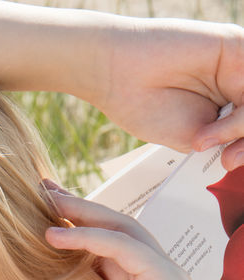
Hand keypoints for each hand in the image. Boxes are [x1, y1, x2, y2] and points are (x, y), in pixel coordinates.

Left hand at [44, 190, 238, 279]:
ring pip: (120, 228)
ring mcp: (164, 275)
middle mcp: (156, 275)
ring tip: (45, 200)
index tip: (42, 220)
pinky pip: (125, 248)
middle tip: (41, 190)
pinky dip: (91, 239)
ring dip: (81, 213)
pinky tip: (60, 235)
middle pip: (114, 228)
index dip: (78, 232)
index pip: (108, 249)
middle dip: (77, 209)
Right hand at [96, 17, 243, 166]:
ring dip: (240, 130)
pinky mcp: (234, 46)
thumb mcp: (192, 137)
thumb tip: (242, 147)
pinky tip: (210, 129)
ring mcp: (234, 66)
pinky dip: (239, 116)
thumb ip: (224, 140)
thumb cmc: (143, 106)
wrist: (117, 75)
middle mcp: (232, 83)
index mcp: (223, 103)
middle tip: (228, 160)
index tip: (227, 163)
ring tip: (204, 141)